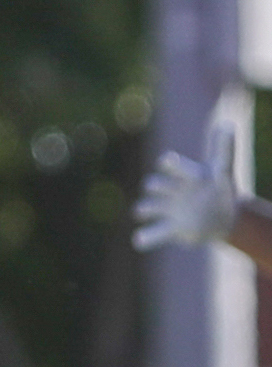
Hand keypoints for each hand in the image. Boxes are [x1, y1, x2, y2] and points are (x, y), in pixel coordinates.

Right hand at [132, 119, 241, 251]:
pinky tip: (139, 241)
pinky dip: (148, 238)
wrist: (222, 216)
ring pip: (151, 207)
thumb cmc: (220, 189)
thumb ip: (224, 149)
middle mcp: (171, 190)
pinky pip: (156, 234)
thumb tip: (227, 124)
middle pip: (156, 184)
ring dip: (145, 209)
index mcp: (182, 174)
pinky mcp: (172, 229)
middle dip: (156, 185)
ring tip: (141, 211)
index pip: (172, 165)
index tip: (176, 166)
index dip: (173, 166)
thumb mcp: (224, 170)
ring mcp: (169, 210)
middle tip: (153, 186)